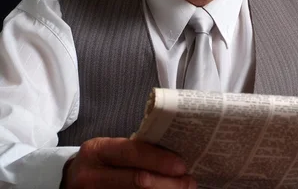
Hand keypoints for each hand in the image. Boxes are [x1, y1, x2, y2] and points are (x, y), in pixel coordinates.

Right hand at [61, 137, 195, 188]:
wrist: (73, 181)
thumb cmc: (102, 161)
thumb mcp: (111, 149)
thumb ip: (136, 149)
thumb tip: (177, 154)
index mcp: (96, 150)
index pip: (133, 153)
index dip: (160, 160)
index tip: (182, 166)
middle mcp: (90, 175)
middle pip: (138, 181)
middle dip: (169, 182)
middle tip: (188, 181)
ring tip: (183, 188)